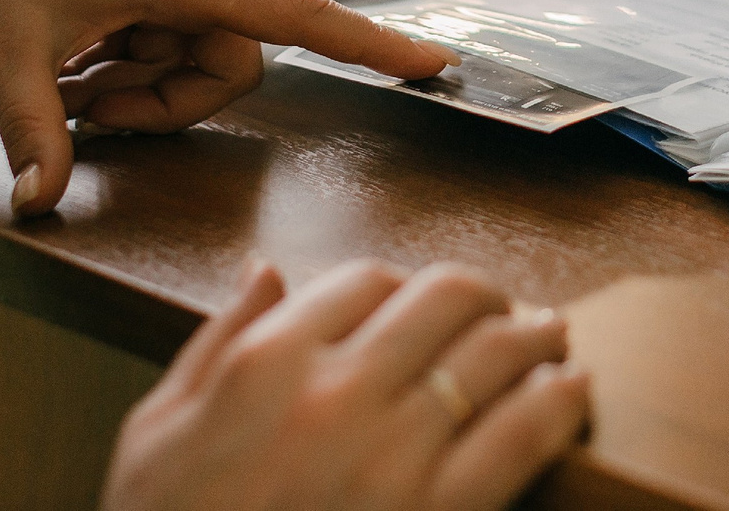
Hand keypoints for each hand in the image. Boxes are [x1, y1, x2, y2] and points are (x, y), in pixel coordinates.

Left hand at [0, 0, 449, 215]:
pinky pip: (181, 27)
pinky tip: (77, 50)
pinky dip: (134, 54)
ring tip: (68, 74)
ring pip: (203, 51)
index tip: (431, 65)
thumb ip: (32, 134)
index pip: (298, 17)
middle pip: (231, 63)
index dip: (370, 46)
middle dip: (164, 101)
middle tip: (84, 107)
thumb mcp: (2, 59)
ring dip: (143, 80)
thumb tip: (39, 202)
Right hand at [103, 259, 589, 510]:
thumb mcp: (157, 433)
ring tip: (550, 338)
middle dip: (485, 296)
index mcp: (265, 364)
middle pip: (446, 299)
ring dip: (536, 335)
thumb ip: (215, 343)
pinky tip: (571, 392)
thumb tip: (263, 272)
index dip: (405, 285)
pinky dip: (558, 401)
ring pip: (496, 353)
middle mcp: (335, 394)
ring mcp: (392, 456)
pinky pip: (522, 435)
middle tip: (503, 309)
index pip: (366, 280)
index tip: (422, 303)